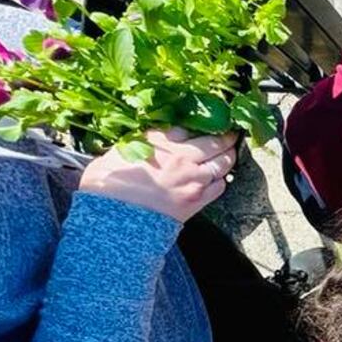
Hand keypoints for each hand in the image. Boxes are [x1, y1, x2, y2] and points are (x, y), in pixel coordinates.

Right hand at [80, 128, 238, 220]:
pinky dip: (222, 179)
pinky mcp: (196, 201)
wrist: (115, 219)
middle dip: (226, 136)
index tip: (206, 122)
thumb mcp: (121, 150)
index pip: (190, 126)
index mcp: (163, 142)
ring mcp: (193, 180)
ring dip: (229, 156)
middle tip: (231, 133)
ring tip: (230, 152)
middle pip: (215, 142)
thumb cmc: (109, 185)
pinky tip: (219, 177)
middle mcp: (183, 158)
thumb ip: (144, 140)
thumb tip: (157, 136)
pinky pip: (219, 187)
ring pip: (223, 163)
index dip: (200, 123)